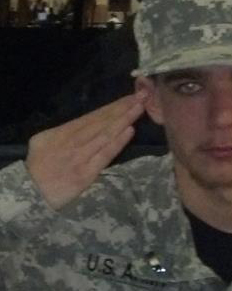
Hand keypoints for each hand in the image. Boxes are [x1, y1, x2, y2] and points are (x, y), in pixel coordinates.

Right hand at [26, 92, 146, 208]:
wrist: (30, 194)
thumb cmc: (38, 169)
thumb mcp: (42, 143)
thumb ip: (63, 133)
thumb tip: (84, 124)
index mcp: (61, 132)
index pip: (92, 116)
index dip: (112, 106)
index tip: (129, 97)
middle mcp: (71, 141)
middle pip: (101, 121)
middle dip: (122, 108)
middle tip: (141, 96)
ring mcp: (79, 157)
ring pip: (105, 134)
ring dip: (123, 120)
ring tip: (138, 108)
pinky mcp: (85, 173)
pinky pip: (104, 155)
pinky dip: (117, 142)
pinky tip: (129, 130)